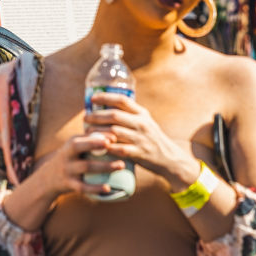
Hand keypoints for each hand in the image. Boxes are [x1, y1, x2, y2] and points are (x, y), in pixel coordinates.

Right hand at [3, 130, 123, 229]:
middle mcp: (67, 155)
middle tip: (114, 145)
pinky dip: (95, 188)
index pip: (83, 136)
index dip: (97, 135)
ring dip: (104, 166)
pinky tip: (108, 188)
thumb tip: (116, 129)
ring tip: (121, 165)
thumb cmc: (71, 159)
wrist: (48, 178)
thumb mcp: (75, 146)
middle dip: (96, 145)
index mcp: (71, 144)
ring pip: (86, 167)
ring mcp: (67, 170)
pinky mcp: (69, 185)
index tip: (114, 136)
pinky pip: (83, 187)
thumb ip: (90, 138)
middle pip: (79, 147)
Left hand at [85, 92, 200, 190]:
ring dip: (98, 132)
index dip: (106, 97)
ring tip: (87, 132)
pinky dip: (107, 147)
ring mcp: (141, 138)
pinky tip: (98, 146)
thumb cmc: (152, 138)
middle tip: (85, 117)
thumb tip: (106, 107)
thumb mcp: (145, 122)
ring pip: (114, 132)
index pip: (122, 100)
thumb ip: (130, 115)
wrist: (169, 158)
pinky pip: (119, 149)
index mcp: (142, 113)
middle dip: (96, 116)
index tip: (92, 98)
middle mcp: (142, 124)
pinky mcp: (139, 153)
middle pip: (114, 115)